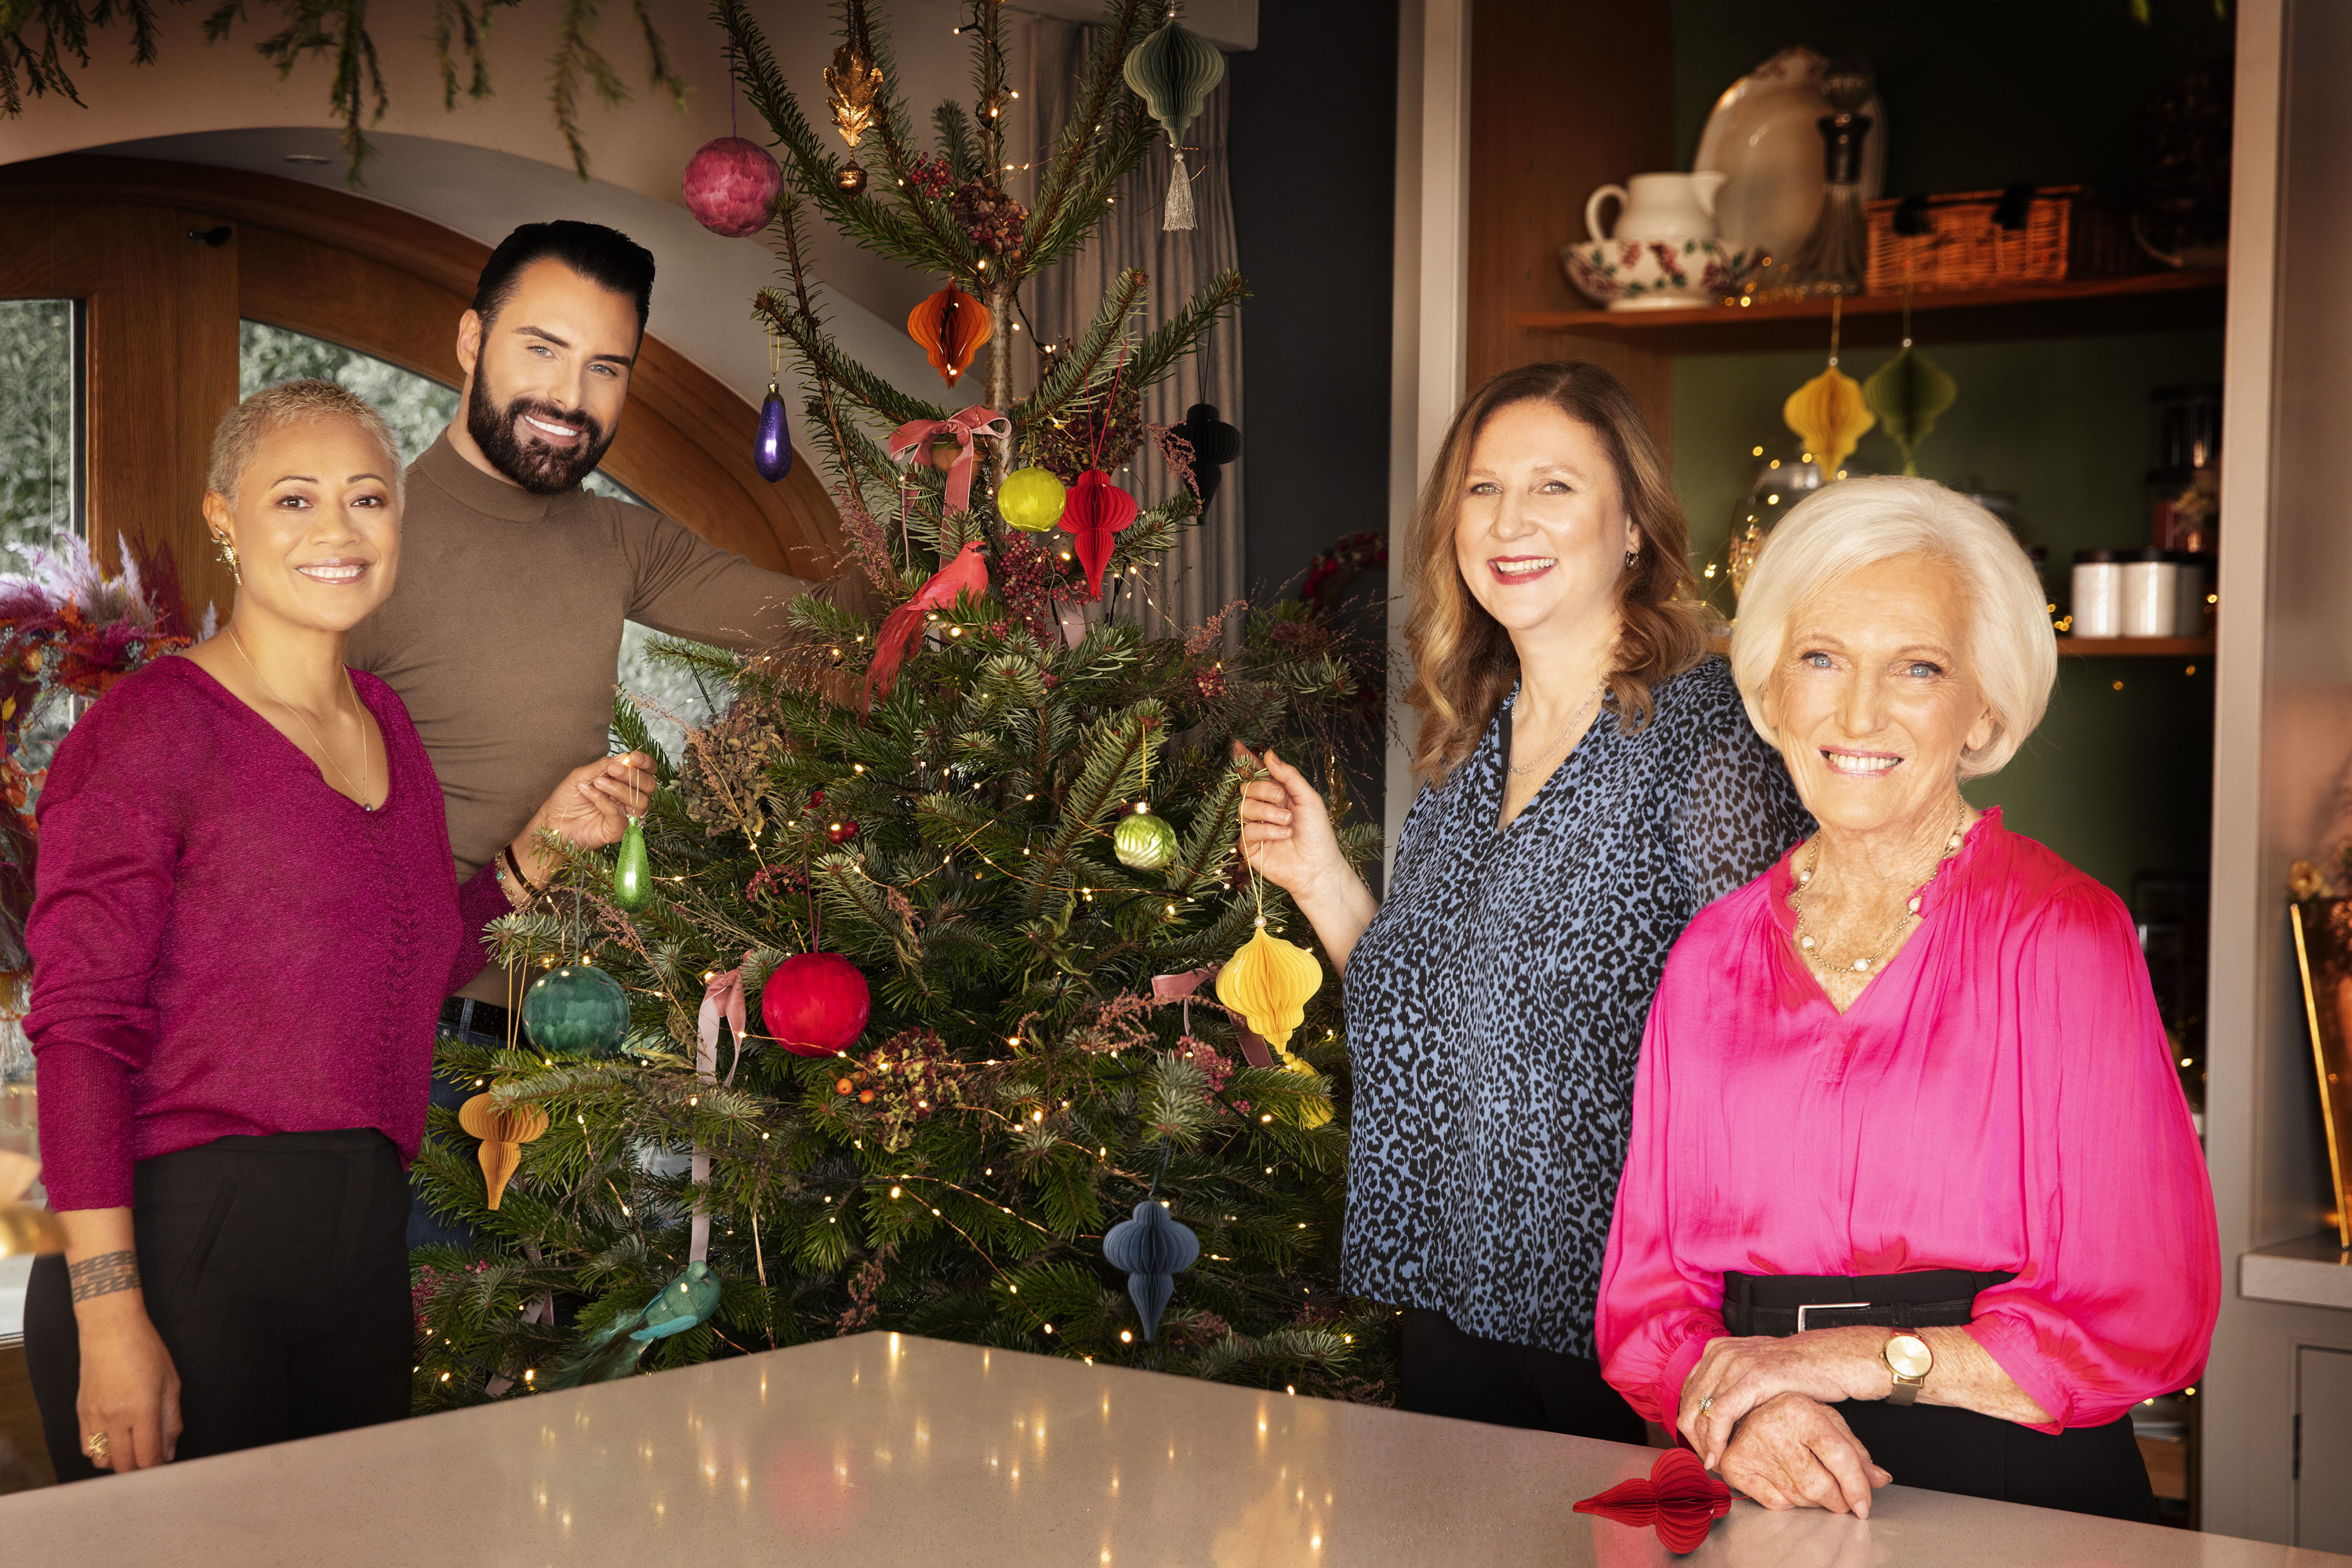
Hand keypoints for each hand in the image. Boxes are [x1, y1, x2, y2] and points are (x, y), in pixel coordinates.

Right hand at [74, 1295, 181, 1472]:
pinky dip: (101, 1452)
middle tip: (151, 1458)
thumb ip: (171, 1421)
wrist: (109, 1330)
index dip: (157, 1469)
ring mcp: (94, 1417)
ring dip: (118, 1462)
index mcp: (141, 1410)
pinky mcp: (81, 1413)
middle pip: (123, 1466)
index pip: (147, 1459)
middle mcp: (114, 1418)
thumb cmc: (144, 1350)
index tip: (164, 1466)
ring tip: (132, 1449)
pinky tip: (114, 1440)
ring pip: (101, 1461)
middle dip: (139, 1469)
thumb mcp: (170, 1383)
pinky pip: (87, 1448)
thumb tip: (168, 1452)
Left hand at [515, 753, 652, 879]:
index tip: (634, 757)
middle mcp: (628, 799)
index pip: (647, 772)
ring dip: (619, 788)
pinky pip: (619, 815)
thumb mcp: (582, 774)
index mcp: (624, 783)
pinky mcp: (617, 831)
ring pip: (640, 801)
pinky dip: (603, 801)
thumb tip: (626, 757)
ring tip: (597, 782)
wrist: (551, 821)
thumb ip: (603, 766)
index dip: (646, 763)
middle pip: (649, 786)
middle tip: (612, 769)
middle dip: (633, 774)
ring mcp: (625, 816)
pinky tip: (588, 792)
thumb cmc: (566, 798)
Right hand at [1234, 744, 1345, 900]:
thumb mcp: (1308, 798)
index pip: (1257, 774)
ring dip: (1268, 812)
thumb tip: (1268, 754)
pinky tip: (1283, 835)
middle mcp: (1264, 809)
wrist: (1318, 866)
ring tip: (1287, 822)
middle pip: (1246, 788)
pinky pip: (1247, 830)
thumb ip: (1288, 775)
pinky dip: (1267, 830)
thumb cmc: (1317, 834)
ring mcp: (1255, 828)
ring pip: (1244, 807)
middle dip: (1263, 790)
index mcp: (1278, 795)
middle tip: (1281, 798)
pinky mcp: (1250, 847)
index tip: (1238, 746)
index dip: (1246, 761)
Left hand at [1679, 1329, 1890, 1467]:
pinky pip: (1720, 1414)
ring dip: (1703, 1443)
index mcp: (1718, 1350)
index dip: (1690, 1424)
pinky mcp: (1753, 1377)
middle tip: (1707, 1461)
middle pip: (1689, 1403)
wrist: (1830, 1361)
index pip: (1689, 1392)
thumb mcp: (1754, 1372)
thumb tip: (1710, 1412)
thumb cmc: (1796, 1374)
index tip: (1701, 1447)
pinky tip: (1718, 1457)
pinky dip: (1714, 1439)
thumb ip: (1731, 1385)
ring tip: (1714, 1464)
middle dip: (1694, 1438)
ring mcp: (1736, 1363)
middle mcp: (1722, 1353)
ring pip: (1698, 1410)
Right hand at [1719, 1393, 1890, 1516]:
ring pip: (1799, 1497)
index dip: (1856, 1486)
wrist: (1741, 1410)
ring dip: (1814, 1502)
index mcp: (1800, 1409)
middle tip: (1841, 1499)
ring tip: (1812, 1484)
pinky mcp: (1735, 1466)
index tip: (1863, 1505)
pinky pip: (1776, 1502)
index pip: (1838, 1455)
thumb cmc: (1790, 1416)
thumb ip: (1855, 1451)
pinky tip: (1787, 1483)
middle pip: (1819, 1485)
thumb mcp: (1826, 1422)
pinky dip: (1789, 1502)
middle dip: (1837, 1501)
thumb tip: (1880, 1479)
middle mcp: (1772, 1426)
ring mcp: (1750, 1447)